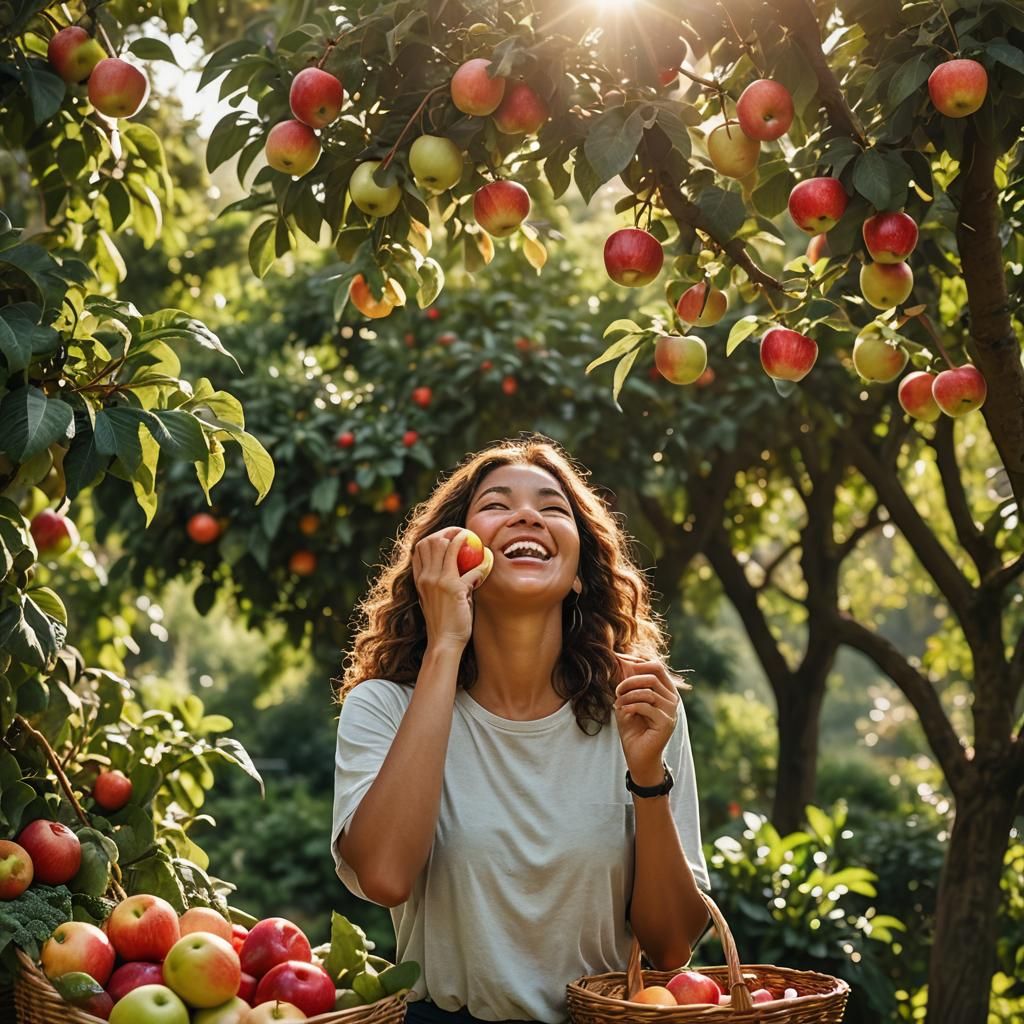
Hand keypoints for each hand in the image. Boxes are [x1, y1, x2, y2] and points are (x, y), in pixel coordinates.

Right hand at [412, 527, 492, 651]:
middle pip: (429, 542)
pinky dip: (475, 556)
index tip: (447, 537)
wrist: (444, 643)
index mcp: (419, 581)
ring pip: (443, 545)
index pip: (419, 550)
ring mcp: (437, 581)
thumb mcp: (436, 600)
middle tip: (461, 533)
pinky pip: (465, 563)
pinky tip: (483, 553)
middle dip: (445, 531)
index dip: (433, 538)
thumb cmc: (444, 624)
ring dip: (458, 536)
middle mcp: (425, 578)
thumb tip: (460, 572)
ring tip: (470, 537)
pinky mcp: (453, 588)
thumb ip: (442, 585)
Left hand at [612, 652, 680, 783]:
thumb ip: (629, 684)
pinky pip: (646, 706)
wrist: (638, 755)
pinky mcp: (666, 723)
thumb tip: (621, 660)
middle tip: (617, 691)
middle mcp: (672, 699)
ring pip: (648, 691)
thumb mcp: (628, 700)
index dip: (638, 665)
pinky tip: (623, 711)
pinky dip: (630, 706)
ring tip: (618, 704)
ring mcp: (671, 711)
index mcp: (666, 691)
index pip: (657, 667)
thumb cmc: (633, 727)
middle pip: (652, 677)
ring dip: (628, 696)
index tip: (620, 673)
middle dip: (629, 681)